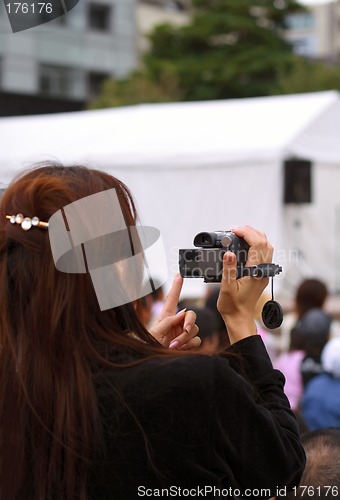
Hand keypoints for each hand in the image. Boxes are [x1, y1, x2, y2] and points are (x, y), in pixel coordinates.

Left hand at [149, 274, 200, 349]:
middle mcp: (177, 324)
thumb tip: (182, 314)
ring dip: (186, 337)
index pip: (173, 299)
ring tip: (174, 345)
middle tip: (184, 329)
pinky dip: (190, 344)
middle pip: (191, 315)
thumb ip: (167, 322)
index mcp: (166, 317)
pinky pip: (197, 340)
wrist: (155, 362)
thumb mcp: (155, 332)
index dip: (176, 286)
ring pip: (195, 329)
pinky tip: (181, 349)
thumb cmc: (151, 346)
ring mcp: (183, 334)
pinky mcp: (188, 344)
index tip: (179, 274)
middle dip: (190, 321)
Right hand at [217, 226, 272, 343]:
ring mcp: (264, 273)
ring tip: (241, 233)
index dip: (246, 233)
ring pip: (267, 248)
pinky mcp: (262, 274)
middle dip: (251, 232)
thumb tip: (229, 253)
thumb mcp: (226, 287)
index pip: (256, 244)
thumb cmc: (232, 306)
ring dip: (256, 237)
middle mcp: (263, 271)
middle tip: (236, 229)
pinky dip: (257, 245)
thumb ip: (228, 269)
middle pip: (265, 243)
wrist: (239, 318)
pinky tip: (246, 245)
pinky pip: (265, 255)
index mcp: (255, 272)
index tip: (234, 230)